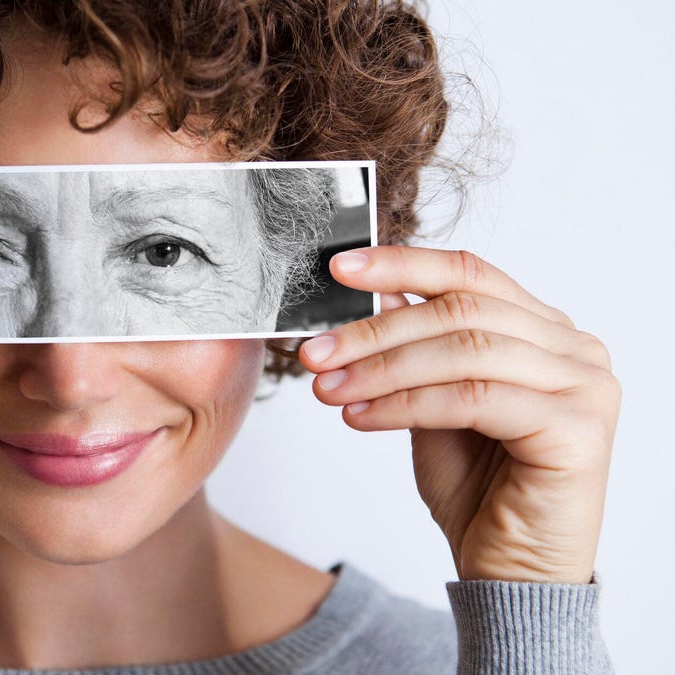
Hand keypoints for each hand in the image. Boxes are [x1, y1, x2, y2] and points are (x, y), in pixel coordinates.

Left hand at [299, 246, 618, 583]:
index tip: (340, 268)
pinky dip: (406, 404)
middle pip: (461, 310)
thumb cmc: (478, 489)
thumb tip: (380, 295)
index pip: (470, 274)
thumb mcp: (433, 403)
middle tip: (316, 352)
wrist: (507, 570)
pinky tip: (360, 417)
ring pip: (464, 352)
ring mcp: (585, 386)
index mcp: (545, 330)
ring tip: (328, 389)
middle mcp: (575, 349)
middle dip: (375, 331)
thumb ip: (417, 349)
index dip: (402, 264)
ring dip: (382, 369)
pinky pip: (473, 399)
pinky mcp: (577, 430)